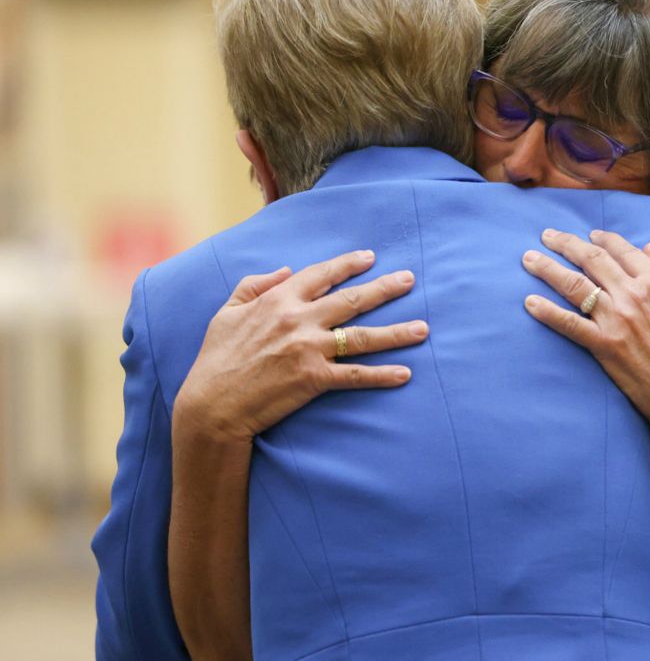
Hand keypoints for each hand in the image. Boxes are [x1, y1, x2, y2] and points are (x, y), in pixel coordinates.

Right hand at [173, 249, 428, 443]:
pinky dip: (382, 375)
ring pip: (363, 337)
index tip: (370, 257)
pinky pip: (356, 376)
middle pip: (352, 300)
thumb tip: (286, 269)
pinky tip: (405, 374)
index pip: (321, 274)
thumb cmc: (216, 359)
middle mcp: (299, 320)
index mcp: (279, 300)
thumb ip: (255, 285)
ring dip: (397, 332)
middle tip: (410, 280)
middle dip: (384, 288)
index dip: (347, 264)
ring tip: (423, 328)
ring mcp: (309, 350)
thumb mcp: (225, 312)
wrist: (212, 405)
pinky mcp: (314, 379)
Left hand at [521, 228, 649, 437]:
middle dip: (565, 244)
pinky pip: (569, 324)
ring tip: (528, 259)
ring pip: (574, 285)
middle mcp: (634, 295)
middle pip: (592, 260)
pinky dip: (547, 312)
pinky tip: (529, 303)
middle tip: (547, 235)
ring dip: (547, 268)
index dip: (602, 239)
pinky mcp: (604, 345)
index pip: (622, 250)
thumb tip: (648, 249)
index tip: (588, 235)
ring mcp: (617, 319)